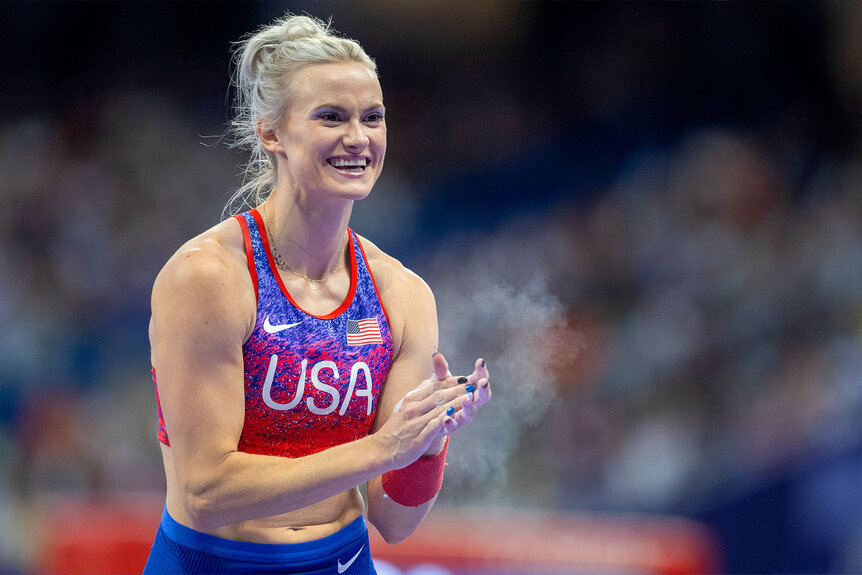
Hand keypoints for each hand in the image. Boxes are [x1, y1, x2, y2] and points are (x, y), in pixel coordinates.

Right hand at [377, 353, 490, 468]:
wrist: (382, 449)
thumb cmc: (397, 427)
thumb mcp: (406, 406)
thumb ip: (420, 394)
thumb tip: (431, 381)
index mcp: (411, 398)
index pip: (434, 386)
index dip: (451, 381)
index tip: (465, 377)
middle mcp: (413, 408)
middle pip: (439, 395)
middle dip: (457, 389)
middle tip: (473, 384)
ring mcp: (415, 423)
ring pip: (438, 408)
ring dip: (456, 401)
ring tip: (470, 396)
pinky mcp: (418, 438)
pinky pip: (433, 426)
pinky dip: (445, 419)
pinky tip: (455, 414)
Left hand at [440, 356, 490, 437]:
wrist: (429, 418)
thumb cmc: (441, 396)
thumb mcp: (440, 381)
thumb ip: (440, 370)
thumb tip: (436, 355)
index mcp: (471, 390)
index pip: (480, 379)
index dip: (482, 372)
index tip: (480, 362)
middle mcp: (471, 404)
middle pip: (482, 398)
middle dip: (483, 390)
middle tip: (483, 382)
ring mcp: (462, 417)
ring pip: (469, 413)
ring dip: (469, 406)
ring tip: (467, 399)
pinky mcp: (452, 428)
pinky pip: (453, 427)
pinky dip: (451, 422)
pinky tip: (446, 418)